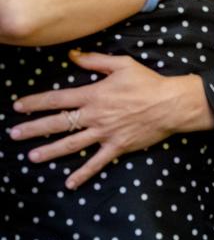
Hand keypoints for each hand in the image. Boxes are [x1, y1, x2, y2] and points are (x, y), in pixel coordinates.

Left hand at [10, 50, 206, 188]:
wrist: (171, 104)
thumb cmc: (148, 82)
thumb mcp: (122, 65)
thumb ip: (95, 61)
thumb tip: (72, 56)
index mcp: (94, 95)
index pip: (58, 99)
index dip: (36, 102)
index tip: (18, 106)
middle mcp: (96, 116)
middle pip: (59, 123)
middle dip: (34, 129)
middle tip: (14, 134)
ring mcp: (106, 133)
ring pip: (72, 144)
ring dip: (50, 151)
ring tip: (32, 158)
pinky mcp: (118, 146)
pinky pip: (97, 162)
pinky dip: (83, 174)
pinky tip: (69, 183)